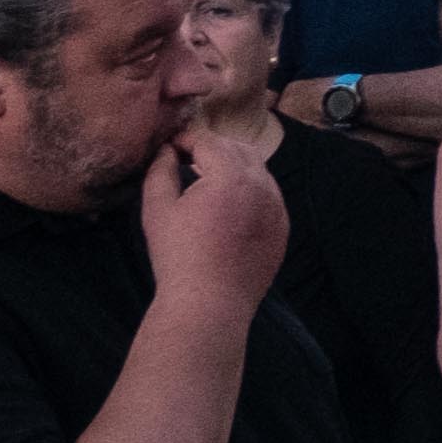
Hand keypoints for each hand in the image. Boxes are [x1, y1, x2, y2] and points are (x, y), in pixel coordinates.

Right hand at [139, 123, 288, 314]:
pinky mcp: (283, 227)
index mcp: (232, 177)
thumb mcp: (158, 209)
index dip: (186, 139)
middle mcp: (263, 187)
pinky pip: (268, 195)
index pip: (210, 141)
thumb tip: (166, 150)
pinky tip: (228, 204)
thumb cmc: (178, 256)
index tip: (170, 146)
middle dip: (213, 147)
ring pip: (258, 170)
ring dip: (234, 166)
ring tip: (206, 178)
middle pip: (239, 149)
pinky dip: (250, 189)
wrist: (210, 302)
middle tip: (187, 156)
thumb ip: (160, 171)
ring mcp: (278, 208)